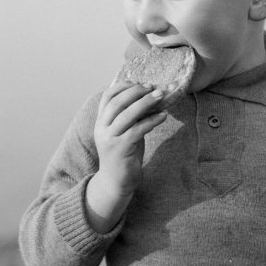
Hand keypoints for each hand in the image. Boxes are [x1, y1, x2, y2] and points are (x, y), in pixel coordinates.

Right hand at [85, 81, 166, 232]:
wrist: (116, 182)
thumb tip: (151, 95)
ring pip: (127, 114)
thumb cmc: (124, 153)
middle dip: (138, 91)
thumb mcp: (126, 130)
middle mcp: (102, 127)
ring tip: (162, 96)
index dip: (125, 86)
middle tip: (156, 88)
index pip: (108, 95)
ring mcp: (109, 138)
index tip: (142, 83)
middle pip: (118, 101)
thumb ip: (132, 115)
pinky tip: (163, 116)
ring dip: (146, 102)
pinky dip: (152, 120)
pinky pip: (137, 130)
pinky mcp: (120, 149)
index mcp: (101, 120)